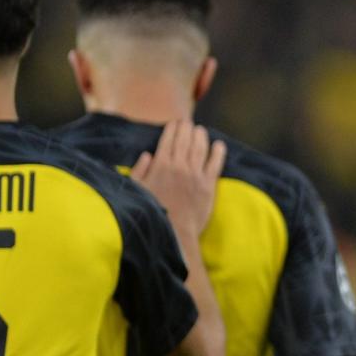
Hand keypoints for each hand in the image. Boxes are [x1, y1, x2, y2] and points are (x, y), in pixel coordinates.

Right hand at [132, 119, 226, 238]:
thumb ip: (139, 171)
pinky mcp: (208, 185)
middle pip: (185, 140)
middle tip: (187, 123)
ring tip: (200, 130)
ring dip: (201, 136)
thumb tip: (147, 155)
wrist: (173, 232)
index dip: (172, 129)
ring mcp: (195, 174)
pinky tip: (219, 145)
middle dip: (186, 128)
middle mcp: (179, 165)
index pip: (168, 140)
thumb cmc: (151, 212)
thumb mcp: (136, 190)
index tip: (175, 123)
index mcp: (161, 165)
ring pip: (200, 148)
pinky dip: (218, 152)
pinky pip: (215, 164)